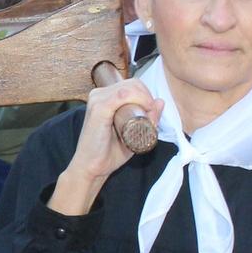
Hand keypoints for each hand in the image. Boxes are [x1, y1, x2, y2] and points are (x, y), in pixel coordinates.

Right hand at [51, 81, 162, 214]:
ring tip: (149, 117)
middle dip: (148, 97)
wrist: (92, 169)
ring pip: (129, 87)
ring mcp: (97, 100)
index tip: (152, 112)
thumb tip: (160, 101)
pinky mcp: (99, 109)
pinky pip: (123, 94)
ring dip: (145, 99)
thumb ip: (146, 119)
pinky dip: (139, 98)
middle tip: (152, 116)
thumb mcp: (133, 133)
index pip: (131, 85)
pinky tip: (145, 109)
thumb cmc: (108, 153)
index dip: (147, 95)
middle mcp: (99, 95)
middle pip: (132, 83)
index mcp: (104, 98)